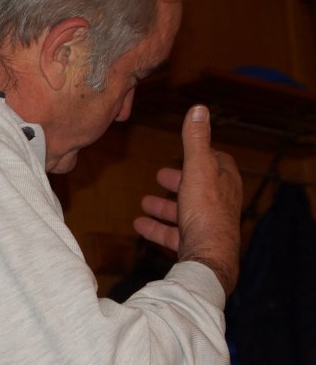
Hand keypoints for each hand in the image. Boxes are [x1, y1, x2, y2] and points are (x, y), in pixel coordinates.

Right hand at [133, 105, 241, 294]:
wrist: (208, 255)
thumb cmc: (205, 210)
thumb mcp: (197, 168)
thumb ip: (195, 140)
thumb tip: (198, 109)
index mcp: (225, 181)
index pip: (218, 162)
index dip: (203, 155)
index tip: (188, 151)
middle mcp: (221, 203)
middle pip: (199, 187)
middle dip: (179, 181)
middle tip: (161, 175)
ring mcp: (208, 225)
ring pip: (184, 211)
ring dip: (164, 206)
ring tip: (144, 201)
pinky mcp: (195, 243)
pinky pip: (174, 233)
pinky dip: (157, 228)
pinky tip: (139, 225)